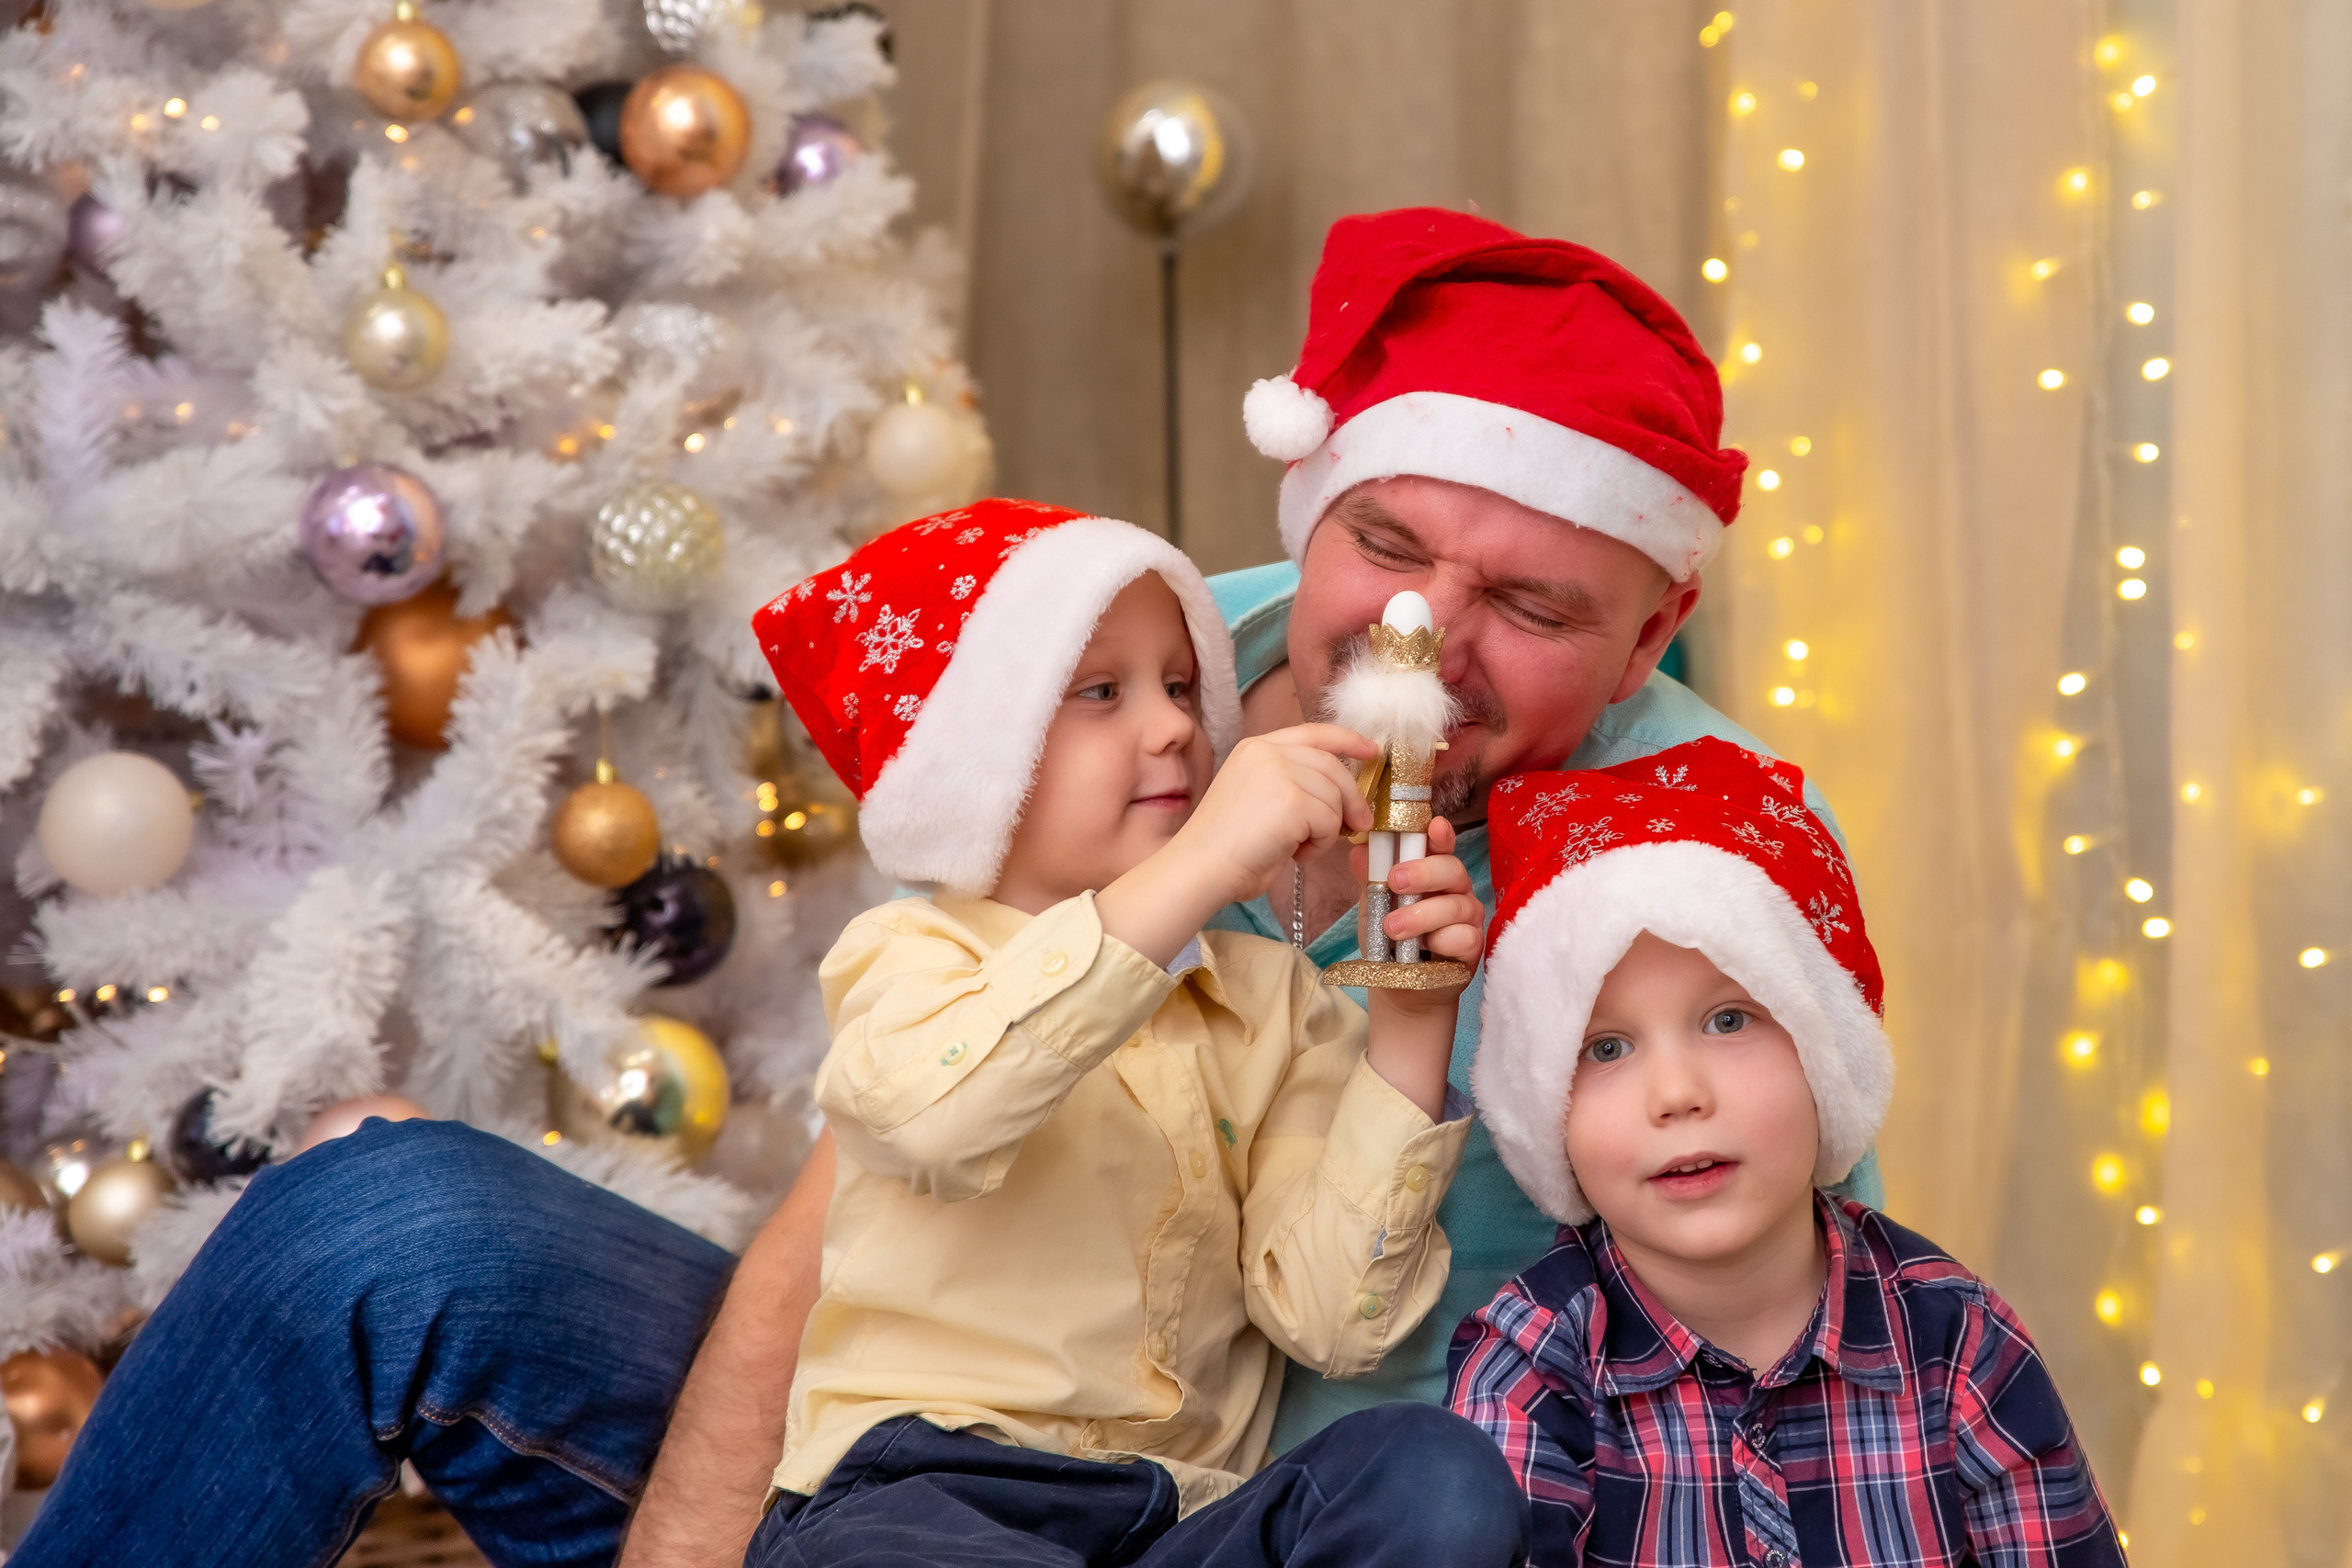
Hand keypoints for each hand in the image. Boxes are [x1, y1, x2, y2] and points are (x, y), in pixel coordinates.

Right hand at [1178, 724, 1375, 905]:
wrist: (1202, 868)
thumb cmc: (1226, 846)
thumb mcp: (1257, 796)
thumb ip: (1291, 781)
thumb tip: (1341, 794)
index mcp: (1255, 747)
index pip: (1312, 732)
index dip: (1346, 739)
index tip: (1370, 749)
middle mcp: (1267, 752)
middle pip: (1332, 766)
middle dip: (1351, 797)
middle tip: (1359, 823)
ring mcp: (1279, 773)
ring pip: (1334, 798)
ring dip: (1327, 830)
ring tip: (1298, 847)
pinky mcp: (1292, 800)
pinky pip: (1329, 822)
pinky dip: (1319, 845)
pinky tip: (1294, 854)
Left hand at [1373, 817, 1485, 969]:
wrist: (1397, 987)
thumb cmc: (1389, 940)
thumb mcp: (1374, 906)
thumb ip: (1370, 878)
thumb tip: (1359, 849)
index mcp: (1432, 874)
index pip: (1441, 847)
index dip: (1441, 835)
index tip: (1433, 827)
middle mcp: (1454, 891)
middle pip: (1452, 869)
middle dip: (1424, 872)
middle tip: (1395, 881)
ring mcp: (1467, 919)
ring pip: (1457, 905)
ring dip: (1422, 914)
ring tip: (1392, 928)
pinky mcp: (1472, 947)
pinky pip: (1465, 936)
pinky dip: (1443, 939)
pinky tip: (1427, 948)